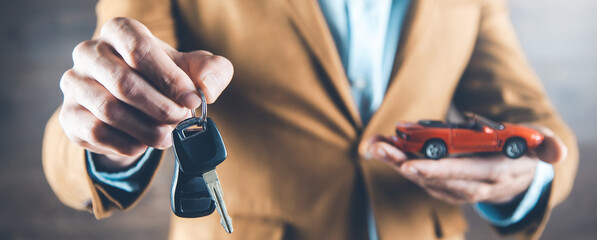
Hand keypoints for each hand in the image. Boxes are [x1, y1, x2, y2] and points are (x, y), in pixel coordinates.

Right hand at [59, 17, 233, 169]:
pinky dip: (126, 144)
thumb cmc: (165, 80)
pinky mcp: (69, 115)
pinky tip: (142, 144)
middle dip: (161, 108)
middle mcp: (90, 53)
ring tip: (167, 135)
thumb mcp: (194, 71)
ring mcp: (75, 84)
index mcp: (120, 32)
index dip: (170, 79)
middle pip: (124, 83)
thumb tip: (206, 87)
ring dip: (146, 129)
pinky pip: (96, 132)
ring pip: (109, 110)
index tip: (193, 100)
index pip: (141, 50)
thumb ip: (211, 71)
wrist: (135, 106)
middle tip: (181, 121)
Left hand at [367, 127, 566, 203]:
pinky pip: (418, 174)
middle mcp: (470, 186)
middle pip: (433, 176)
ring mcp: (455, 188)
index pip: (462, 174)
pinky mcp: (444, 186)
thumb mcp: (539, 147)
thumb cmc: (523, 153)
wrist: (517, 177)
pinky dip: (398, 161)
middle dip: (403, 163)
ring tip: (373, 145)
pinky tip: (381, 148)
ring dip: (394, 161)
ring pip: (420, 176)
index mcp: (492, 174)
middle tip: (379, 148)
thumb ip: (547, 147)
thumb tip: (559, 151)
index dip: (437, 171)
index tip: (411, 165)